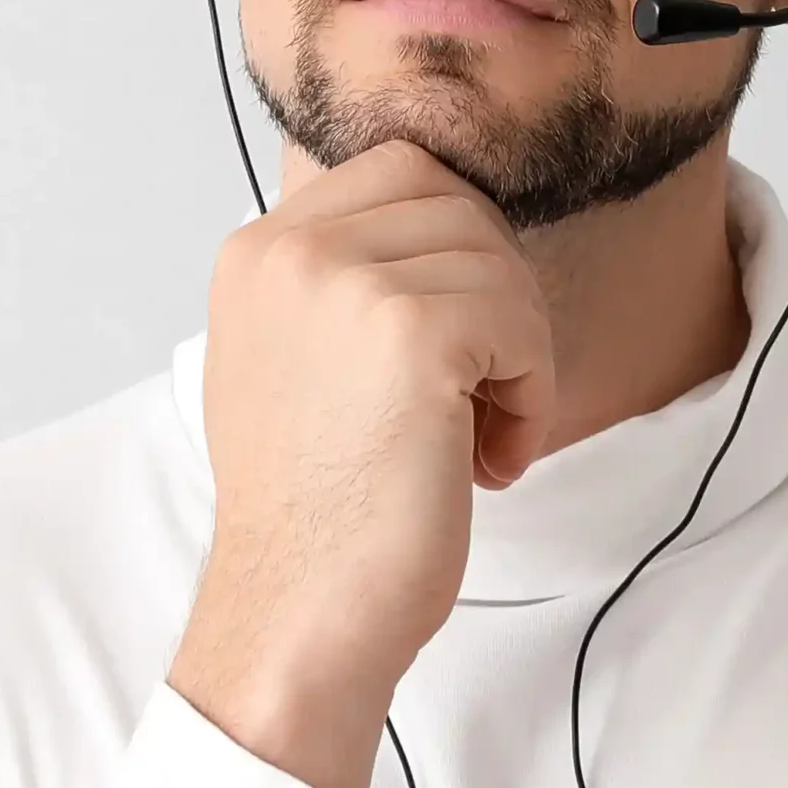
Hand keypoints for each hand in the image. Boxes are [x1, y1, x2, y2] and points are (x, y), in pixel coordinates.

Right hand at [168, 140, 556, 787]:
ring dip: (518, 357)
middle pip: (463, 207)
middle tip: (478, 399)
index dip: (459, 252)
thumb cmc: (318, 512)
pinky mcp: (413, 332)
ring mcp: (347, 282)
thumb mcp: (295, 363)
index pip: (404, 174)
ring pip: (502, 265)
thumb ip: (344, 285)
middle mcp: (290, 249)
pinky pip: (523, 325)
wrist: (299, 613)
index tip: (452, 350)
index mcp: (257, 250)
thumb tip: (453, 231)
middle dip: (496, 300)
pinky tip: (489, 462)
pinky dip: (531, 397)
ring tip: (476, 442)